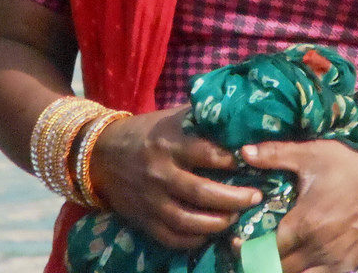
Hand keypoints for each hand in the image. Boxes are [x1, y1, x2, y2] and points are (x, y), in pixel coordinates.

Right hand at [91, 106, 263, 250]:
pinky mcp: (142, 220)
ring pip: (188, 220)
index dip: (232, 161)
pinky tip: (211, 233)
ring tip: (236, 218)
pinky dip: (194, 239)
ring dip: (217, 223)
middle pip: (202, 192)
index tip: (252, 162)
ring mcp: (150, 200)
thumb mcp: (171, 118)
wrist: (100, 153)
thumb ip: (200, 121)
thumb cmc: (146, 131)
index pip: (206, 154)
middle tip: (256, 197)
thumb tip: (237, 120)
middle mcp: (160, 172)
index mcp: (169, 142)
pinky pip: (171, 237)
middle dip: (234, 198)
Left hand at [237, 139, 357, 272]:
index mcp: (305, 224)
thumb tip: (243, 151)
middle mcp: (317, 249)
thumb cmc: (346, 164)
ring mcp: (333, 261)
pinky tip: (296, 261)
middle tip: (251, 248)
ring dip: (281, 268)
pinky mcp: (346, 266)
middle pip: (277, 269)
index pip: (264, 250)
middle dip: (260, 261)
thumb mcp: (311, 154)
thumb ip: (275, 154)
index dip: (247, 248)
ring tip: (272, 255)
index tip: (237, 240)